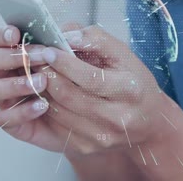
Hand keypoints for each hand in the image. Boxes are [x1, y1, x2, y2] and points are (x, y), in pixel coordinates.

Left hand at [0, 24, 175, 156]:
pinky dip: (47, 107)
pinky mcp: (87, 147)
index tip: (48, 50)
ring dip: (43, 91)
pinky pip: (57, 125)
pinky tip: (45, 94)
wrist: (147, 121)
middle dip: (48, 75)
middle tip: (35, 60)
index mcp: (130, 90)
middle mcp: (118, 118)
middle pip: (70, 96)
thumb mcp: (124, 54)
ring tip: (37, 74)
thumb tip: (66, 36)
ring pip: (59, 112)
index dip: (65, 63)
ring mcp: (101, 136)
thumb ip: (96, 39)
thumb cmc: (133, 82)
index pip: (90, 77)